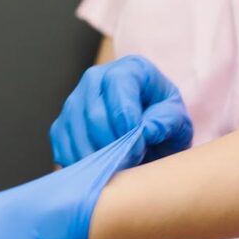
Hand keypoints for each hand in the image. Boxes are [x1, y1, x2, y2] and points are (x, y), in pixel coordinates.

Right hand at [50, 55, 192, 167]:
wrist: (149, 133)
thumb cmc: (164, 122)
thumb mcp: (177, 120)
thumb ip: (166, 122)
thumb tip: (146, 131)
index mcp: (129, 69)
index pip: (117, 86)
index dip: (126, 118)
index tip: (139, 144)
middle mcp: (94, 79)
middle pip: (93, 115)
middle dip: (114, 145)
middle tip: (133, 161)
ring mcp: (73, 103)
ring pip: (76, 135)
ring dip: (98, 159)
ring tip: (120, 169)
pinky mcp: (61, 127)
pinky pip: (63, 150)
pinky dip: (82, 165)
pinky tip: (102, 169)